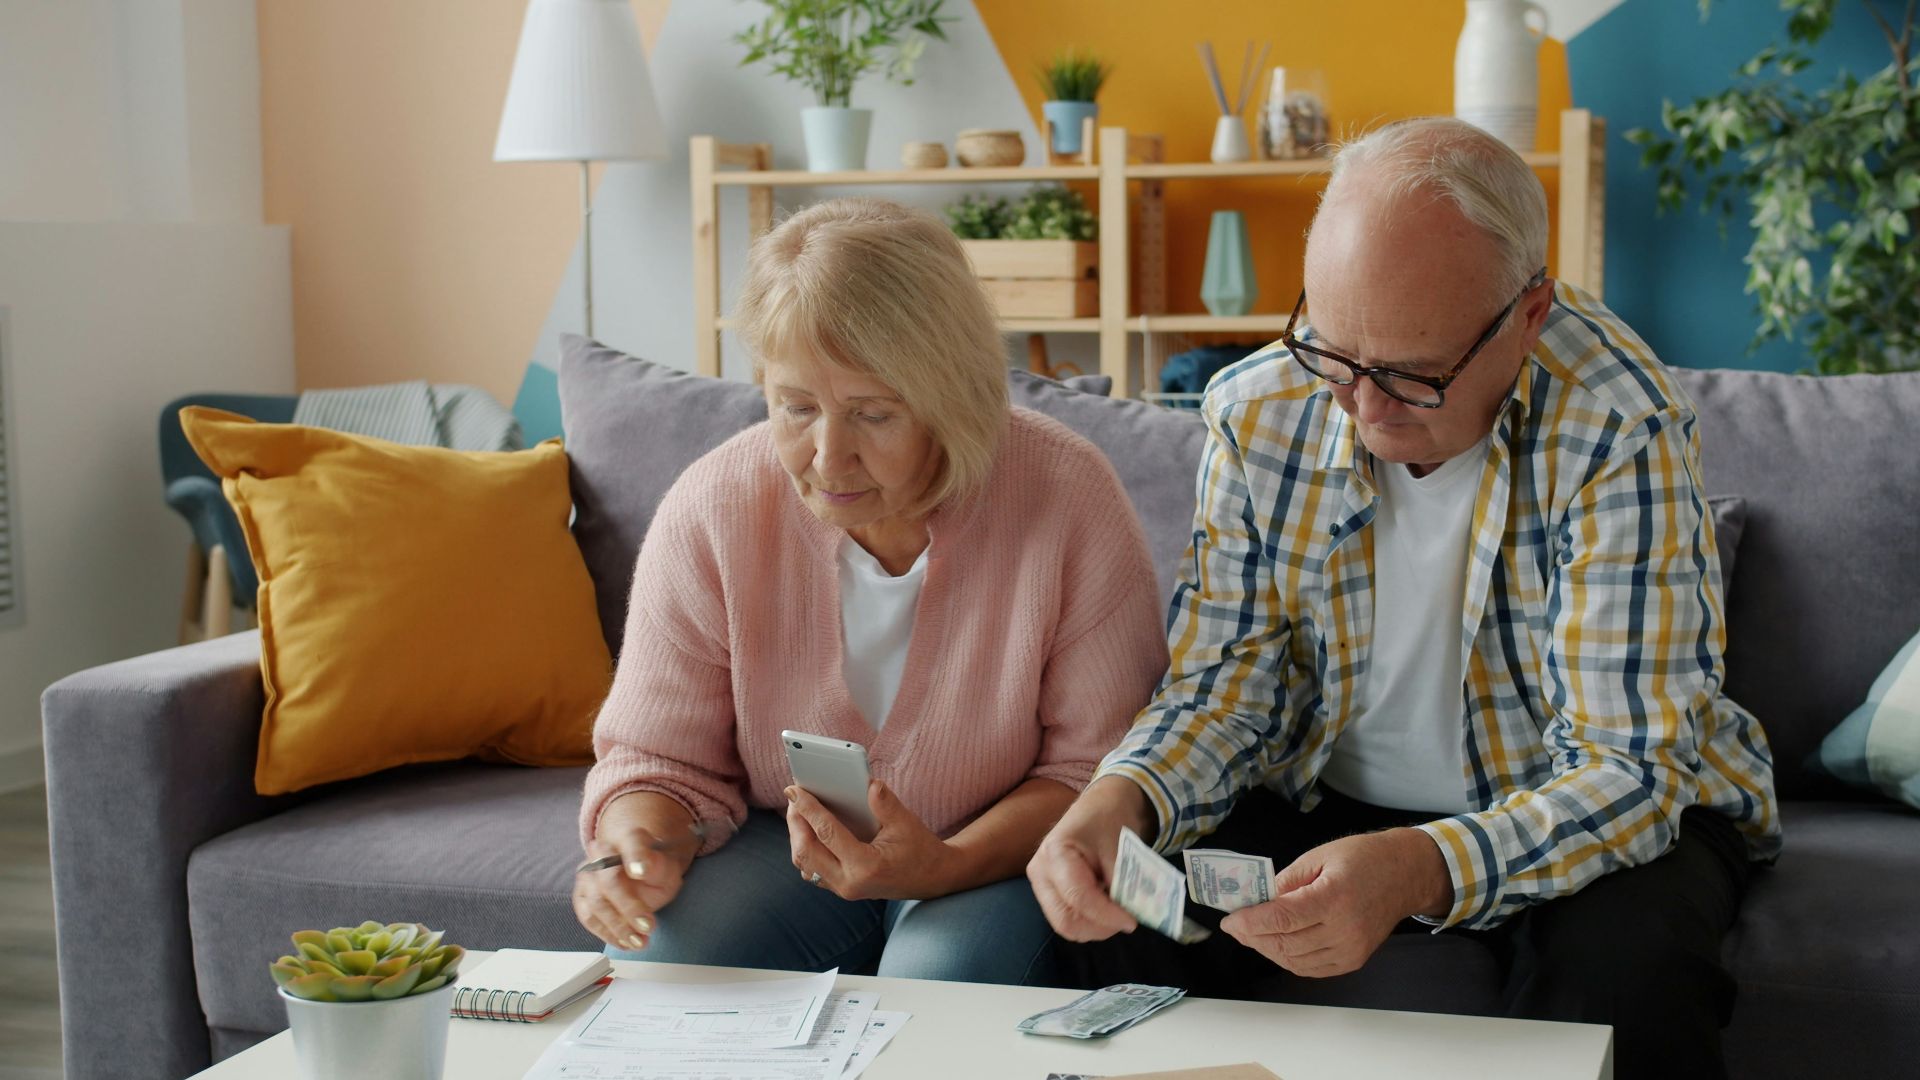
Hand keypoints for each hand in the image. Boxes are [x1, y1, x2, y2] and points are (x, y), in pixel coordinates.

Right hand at [572, 792, 700, 951]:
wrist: (638, 872)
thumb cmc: (653, 869)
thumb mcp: (667, 867)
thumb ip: (658, 866)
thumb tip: (641, 870)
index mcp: (629, 839)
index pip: (632, 843)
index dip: (636, 857)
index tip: (641, 872)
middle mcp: (601, 853)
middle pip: (609, 881)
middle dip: (629, 908)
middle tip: (649, 927)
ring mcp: (587, 875)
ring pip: (596, 903)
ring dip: (618, 927)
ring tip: (640, 942)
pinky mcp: (580, 896)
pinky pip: (588, 917)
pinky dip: (607, 934)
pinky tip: (625, 943)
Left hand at [785, 779, 956, 900]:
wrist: (933, 879)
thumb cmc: (920, 849)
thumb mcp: (906, 822)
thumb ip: (885, 803)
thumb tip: (868, 783)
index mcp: (865, 866)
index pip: (826, 833)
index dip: (808, 808)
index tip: (794, 790)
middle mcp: (849, 883)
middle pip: (806, 852)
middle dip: (795, 823)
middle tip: (793, 799)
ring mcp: (843, 889)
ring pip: (804, 864)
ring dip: (797, 837)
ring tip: (797, 811)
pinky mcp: (841, 888)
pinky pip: (812, 870)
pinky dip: (806, 849)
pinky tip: (807, 829)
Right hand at [1026, 776, 1154, 941]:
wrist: (1098, 807)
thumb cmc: (1107, 819)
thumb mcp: (1119, 846)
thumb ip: (1121, 882)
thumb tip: (1129, 914)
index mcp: (1055, 853)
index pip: (1079, 898)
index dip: (1107, 915)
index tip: (1133, 921)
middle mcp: (1040, 872)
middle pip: (1066, 921)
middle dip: (1100, 927)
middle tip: (1126, 920)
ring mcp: (1040, 885)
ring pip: (1066, 926)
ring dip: (1097, 927)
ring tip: (1117, 910)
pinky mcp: (1048, 894)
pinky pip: (1068, 920)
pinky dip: (1091, 922)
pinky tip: (1106, 906)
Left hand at [1218, 827, 1451, 977]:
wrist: (1405, 875)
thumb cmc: (1363, 858)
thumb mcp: (1318, 857)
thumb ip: (1285, 882)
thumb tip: (1256, 901)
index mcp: (1334, 897)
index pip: (1281, 918)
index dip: (1250, 922)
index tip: (1229, 920)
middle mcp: (1344, 929)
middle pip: (1284, 943)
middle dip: (1252, 937)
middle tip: (1235, 926)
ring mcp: (1350, 949)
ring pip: (1294, 960)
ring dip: (1267, 949)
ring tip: (1251, 934)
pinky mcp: (1353, 960)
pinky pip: (1311, 968)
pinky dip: (1288, 959)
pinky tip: (1275, 944)